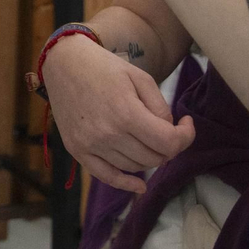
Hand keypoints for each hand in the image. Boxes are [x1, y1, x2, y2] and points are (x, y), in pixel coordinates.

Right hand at [44, 35, 195, 191]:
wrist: (62, 62)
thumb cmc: (103, 66)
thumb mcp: (140, 77)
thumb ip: (160, 107)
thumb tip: (169, 132)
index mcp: (126, 112)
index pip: (168, 142)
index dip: (185, 136)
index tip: (186, 123)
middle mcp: (107, 134)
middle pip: (154, 157)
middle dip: (168, 146)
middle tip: (167, 129)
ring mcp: (90, 145)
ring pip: (135, 167)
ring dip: (149, 157)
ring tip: (148, 138)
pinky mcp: (77, 150)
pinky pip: (106, 176)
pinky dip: (126, 184)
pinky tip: (140, 186)